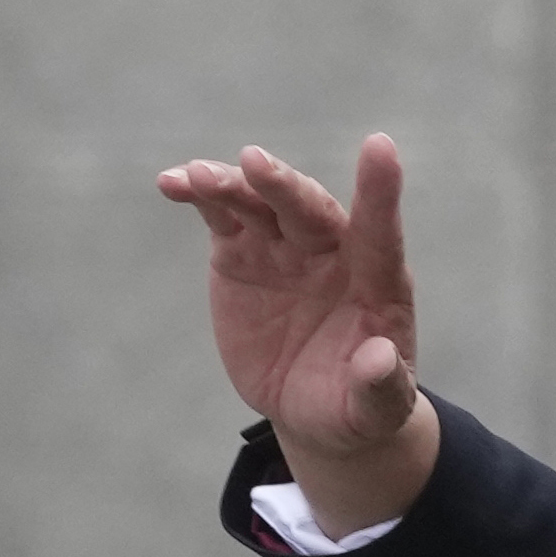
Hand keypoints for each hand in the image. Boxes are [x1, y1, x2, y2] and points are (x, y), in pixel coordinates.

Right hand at [159, 135, 436, 534]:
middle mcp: (334, 254)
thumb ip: (381, 385)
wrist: (315, 407)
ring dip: (232, 186)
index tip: (380, 146)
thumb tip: (379, 359)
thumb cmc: (358, 406)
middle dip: (283, 187)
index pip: (380, 233)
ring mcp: (285, 249)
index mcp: (378, 284)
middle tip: (253, 163)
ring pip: (261, 203)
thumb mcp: (375, 409)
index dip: (380, 193)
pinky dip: (199, 195)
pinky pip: (223, 215)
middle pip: (310, 210)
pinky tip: (174, 182)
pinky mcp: (244, 254)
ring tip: (197, 178)